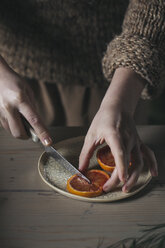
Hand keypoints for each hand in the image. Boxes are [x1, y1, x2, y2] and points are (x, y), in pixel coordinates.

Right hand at [0, 55, 51, 145]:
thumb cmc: (14, 82)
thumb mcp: (28, 91)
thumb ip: (33, 107)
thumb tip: (37, 123)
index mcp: (20, 99)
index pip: (34, 120)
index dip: (42, 132)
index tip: (48, 142)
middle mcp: (9, 107)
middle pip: (19, 132)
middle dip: (27, 136)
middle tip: (31, 131)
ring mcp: (0, 112)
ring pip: (12, 131)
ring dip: (19, 130)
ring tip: (21, 118)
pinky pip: (6, 126)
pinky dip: (13, 125)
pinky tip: (14, 116)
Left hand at [79, 68, 157, 192]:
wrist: (118, 106)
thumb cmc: (103, 118)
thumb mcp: (91, 134)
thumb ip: (86, 153)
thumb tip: (81, 169)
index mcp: (115, 135)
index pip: (120, 153)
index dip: (121, 167)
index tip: (120, 179)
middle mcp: (128, 139)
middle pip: (128, 162)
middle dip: (119, 178)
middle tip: (108, 188)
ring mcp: (135, 141)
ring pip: (139, 161)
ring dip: (134, 176)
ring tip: (126, 188)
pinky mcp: (138, 142)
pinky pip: (148, 154)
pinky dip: (152, 164)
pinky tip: (153, 173)